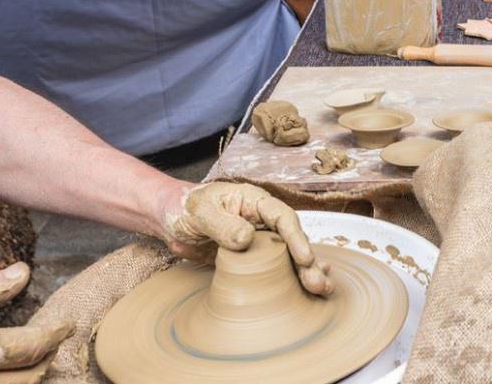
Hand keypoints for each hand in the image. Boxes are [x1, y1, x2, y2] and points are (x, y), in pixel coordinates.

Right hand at [0, 264, 74, 382]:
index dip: (53, 335)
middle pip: (24, 380)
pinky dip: (2, 382)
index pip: (27, 348)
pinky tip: (1, 368)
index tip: (67, 326)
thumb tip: (21, 274)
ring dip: (24, 376)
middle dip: (44, 358)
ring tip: (34, 354)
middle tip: (56, 339)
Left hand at [160, 182, 332, 296]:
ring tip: (322, 289)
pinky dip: (291, 278)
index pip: (282, 218)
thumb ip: (222, 224)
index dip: (296, 238)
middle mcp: (263, 221)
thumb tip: (246, 239)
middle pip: (292, 240)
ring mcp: (259, 241)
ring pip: (288, 257)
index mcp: (255, 202)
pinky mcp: (252, 260)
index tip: (305, 258)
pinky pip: (274, 269)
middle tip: (318, 283)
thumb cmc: (186, 207)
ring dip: (305, 273)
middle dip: (308, 262)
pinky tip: (307, 289)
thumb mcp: (201, 212)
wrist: (170, 219)